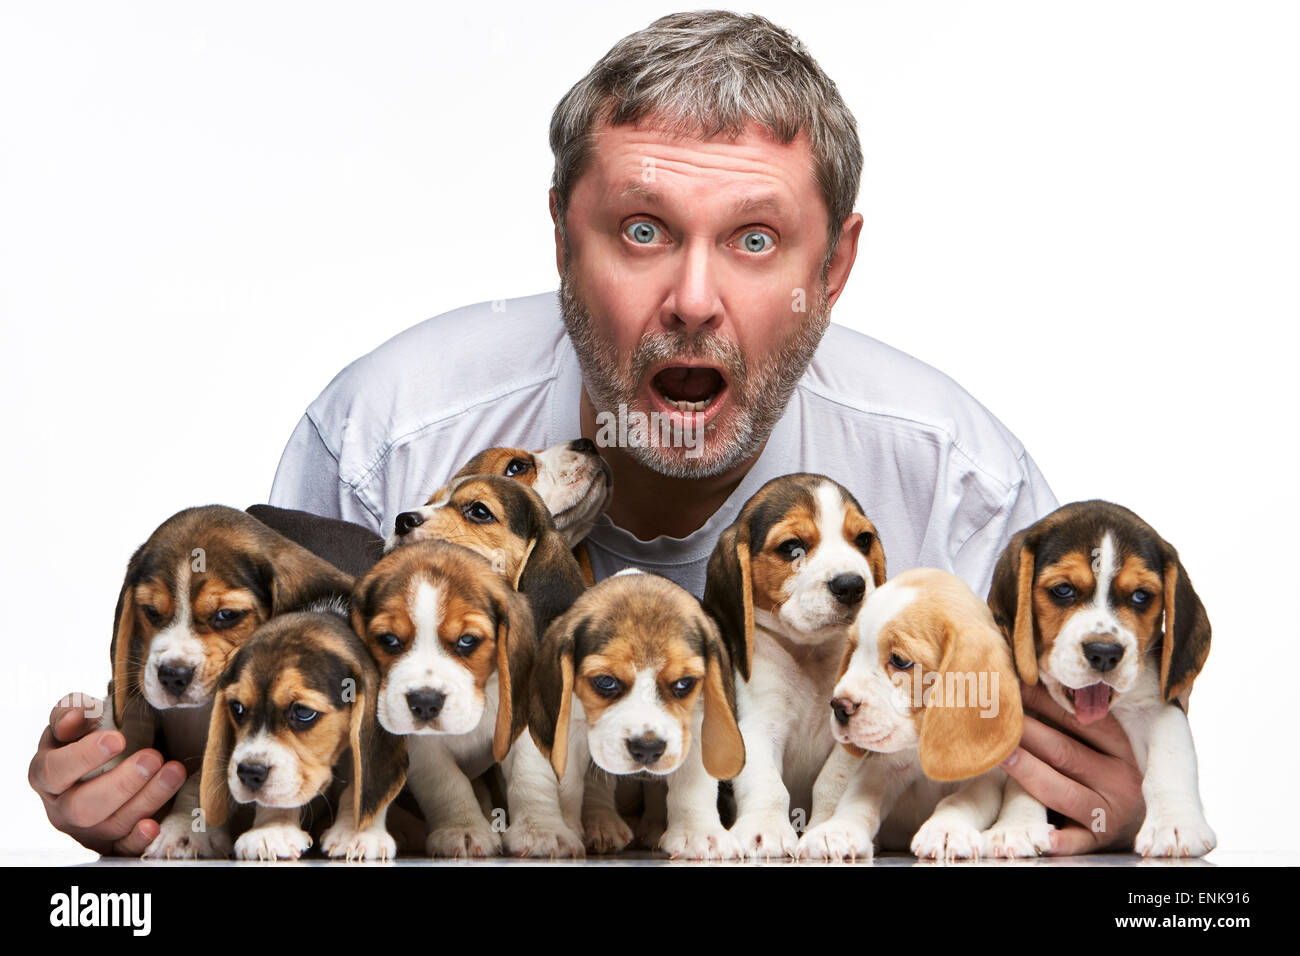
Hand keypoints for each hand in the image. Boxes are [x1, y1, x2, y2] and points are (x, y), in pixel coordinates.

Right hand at [28, 694, 186, 855]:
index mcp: (46, 775)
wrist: (103, 764)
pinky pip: (122, 849)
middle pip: (84, 806)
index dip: (84, 756)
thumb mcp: (75, 721)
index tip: (117, 739)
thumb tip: (77, 716)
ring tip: (174, 771)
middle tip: (152, 757)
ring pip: (111, 824)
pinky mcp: (110, 843)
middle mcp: (61, 807)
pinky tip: (154, 824)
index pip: (55, 771)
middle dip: (122, 782)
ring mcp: (86, 829)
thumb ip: (71, 711)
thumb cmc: (87, 740)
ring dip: (147, 799)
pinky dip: (138, 839)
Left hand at [999, 682, 1144, 854]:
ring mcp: (1108, 814)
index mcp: (1120, 751)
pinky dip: (1056, 839)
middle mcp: (1119, 782)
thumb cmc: (1102, 777)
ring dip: (1027, 771)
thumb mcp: (1099, 749)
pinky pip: (1072, 841)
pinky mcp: (1094, 842)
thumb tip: (1025, 688)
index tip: (1015, 687)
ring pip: (1062, 791)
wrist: (1134, 824)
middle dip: (1027, 733)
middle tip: (995, 717)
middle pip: (1065, 753)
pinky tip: (1038, 834)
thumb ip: (1069, 726)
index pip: (1081, 722)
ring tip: (998, 754)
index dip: (1046, 702)